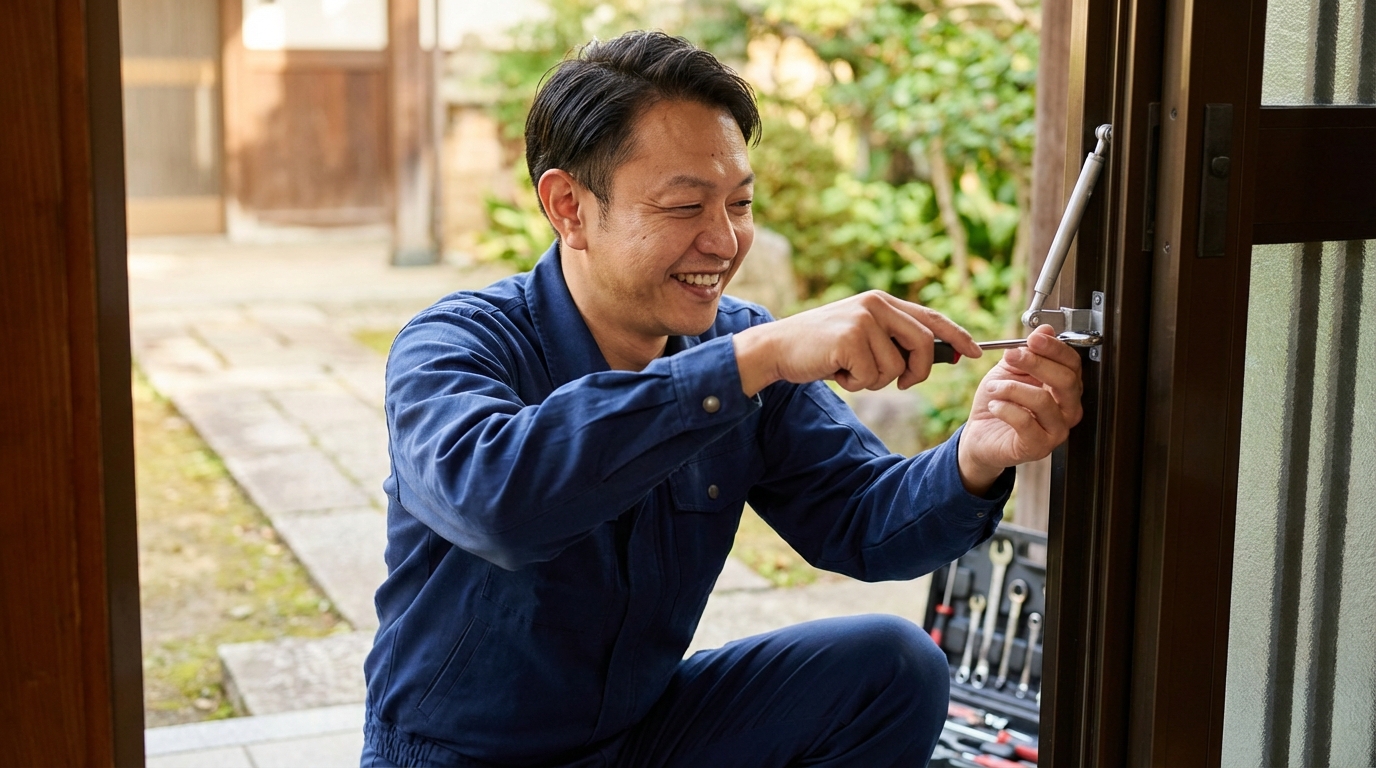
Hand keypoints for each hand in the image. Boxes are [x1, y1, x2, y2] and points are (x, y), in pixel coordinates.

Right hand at [732, 291, 981, 395]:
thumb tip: (941, 355)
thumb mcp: (861, 337)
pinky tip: (836, 371)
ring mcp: (863, 320)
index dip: (958, 335)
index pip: (931, 318)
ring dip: (875, 381)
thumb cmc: (821, 349)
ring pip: (896, 368)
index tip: (976, 352)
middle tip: (901, 385)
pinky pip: (872, 376)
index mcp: (882, 302)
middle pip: (924, 344)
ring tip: (849, 370)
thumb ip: (894, 340)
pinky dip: (856, 384)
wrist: (776, 348)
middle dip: (918, 372)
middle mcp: (876, 305)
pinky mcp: (850, 339)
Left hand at [957, 325, 1084, 494]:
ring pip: (1043, 401)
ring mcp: (1056, 431)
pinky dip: (1005, 409)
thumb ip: (1028, 352)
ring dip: (1012, 388)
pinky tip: (994, 406)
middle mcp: (1067, 410)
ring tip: (993, 388)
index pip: (1072, 364)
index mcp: (1064, 388)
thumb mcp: (1010, 370)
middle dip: (1036, 363)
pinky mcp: (1038, 447)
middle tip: (1012, 356)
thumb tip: (1046, 329)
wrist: (980, 433)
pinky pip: (1025, 422)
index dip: (1055, 348)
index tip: (1034, 338)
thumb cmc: (999, 403)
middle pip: (1066, 380)